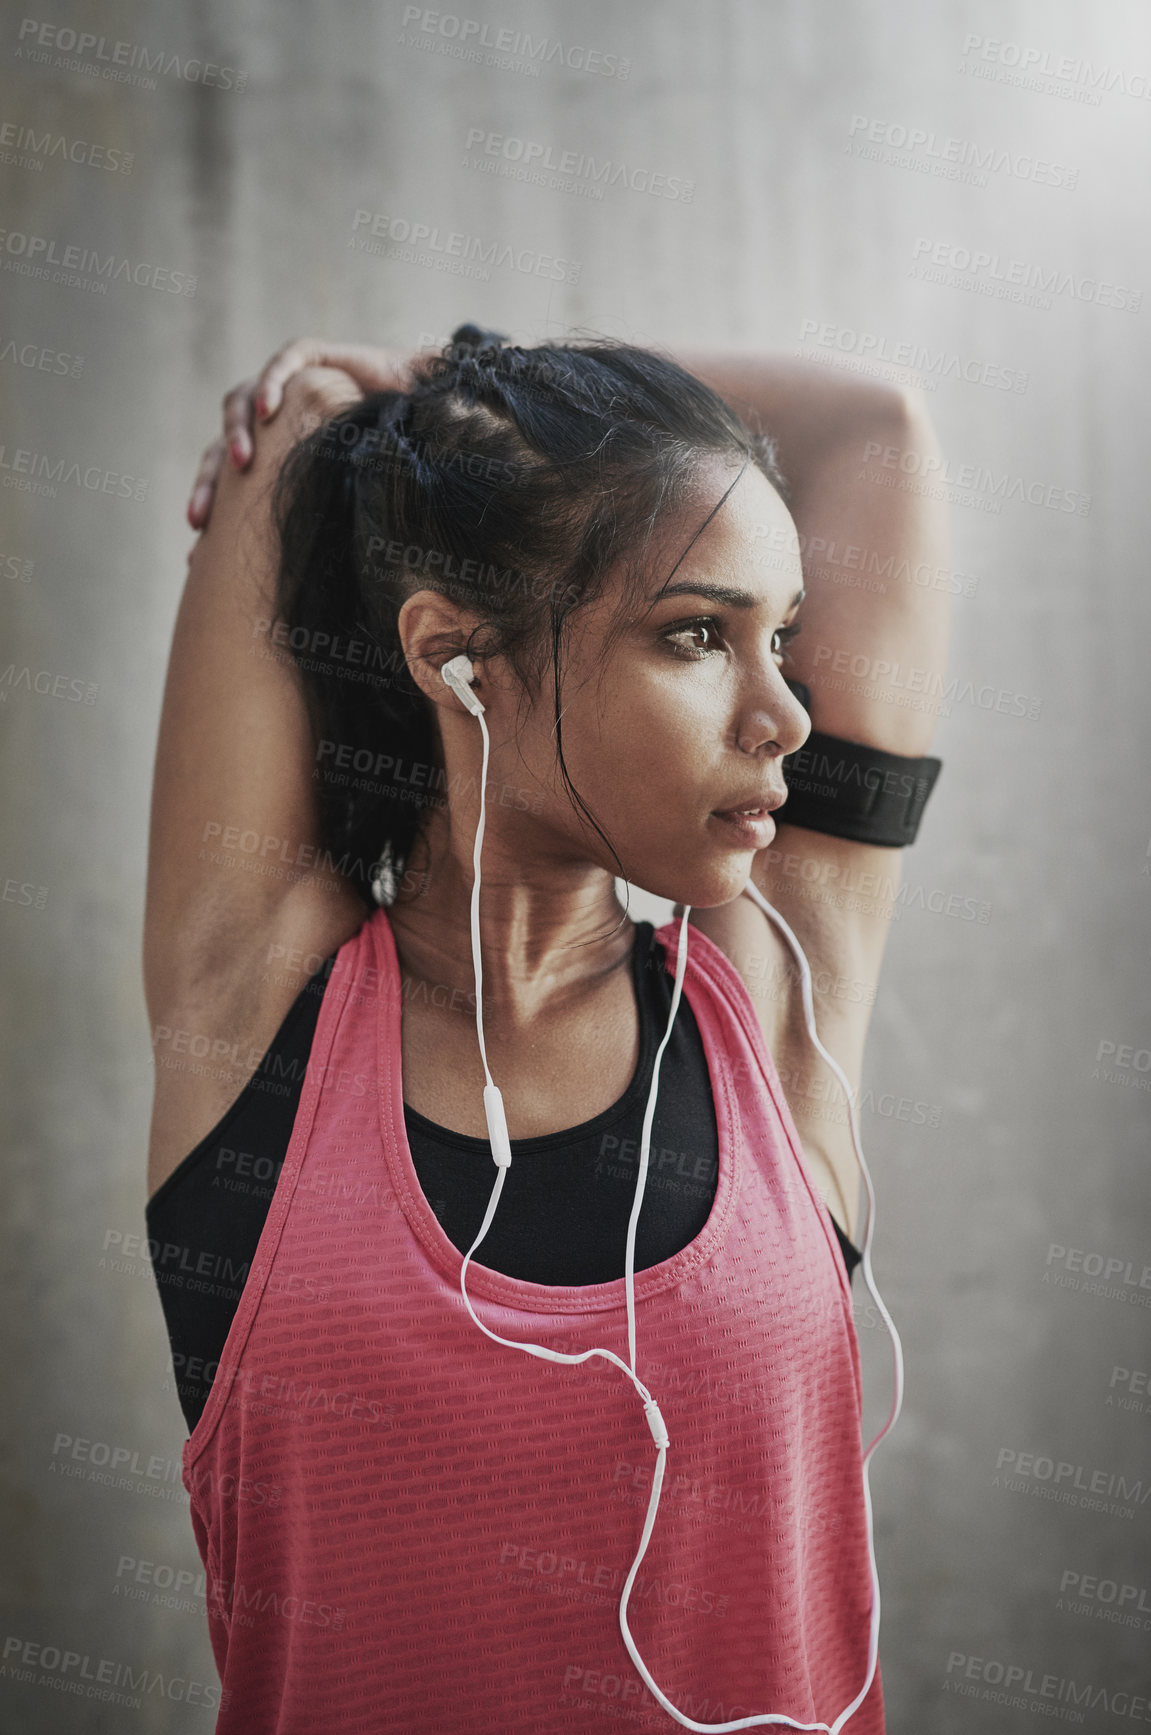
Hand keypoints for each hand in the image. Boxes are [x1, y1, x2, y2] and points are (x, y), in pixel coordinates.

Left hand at [186, 338, 432, 528]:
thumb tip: (313, 593)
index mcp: (267, 452)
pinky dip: (272, 383)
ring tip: (241, 461)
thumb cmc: (384, 455)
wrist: (420, 404)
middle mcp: (268, 418)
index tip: (197, 547)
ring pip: (242, 401)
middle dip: (209, 481)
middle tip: (202, 517)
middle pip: (220, 445)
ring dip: (237, 431)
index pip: (224, 479)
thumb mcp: (345, 496)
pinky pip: (283, 364)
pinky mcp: (309, 354)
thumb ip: (323, 521)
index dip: (211, 509)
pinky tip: (267, 410)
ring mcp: (285, 383)